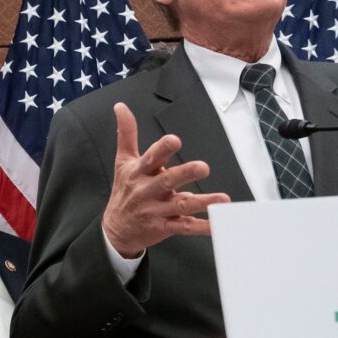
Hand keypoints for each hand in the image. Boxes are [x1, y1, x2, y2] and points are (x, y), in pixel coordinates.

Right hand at [101, 103, 229, 258]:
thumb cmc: (125, 191)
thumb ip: (127, 133)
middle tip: (203, 167)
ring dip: (202, 202)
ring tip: (221, 199)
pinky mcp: (165, 227)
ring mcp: (157, 210)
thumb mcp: (122, 161)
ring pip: (180, 205)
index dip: (162, 149)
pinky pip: (185, 227)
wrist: (116, 229)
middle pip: (167, 181)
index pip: (151, 158)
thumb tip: (121, 107)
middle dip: (185, 174)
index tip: (174, 140)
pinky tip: (217, 223)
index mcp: (139, 172)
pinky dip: (202, 226)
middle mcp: (148, 191)